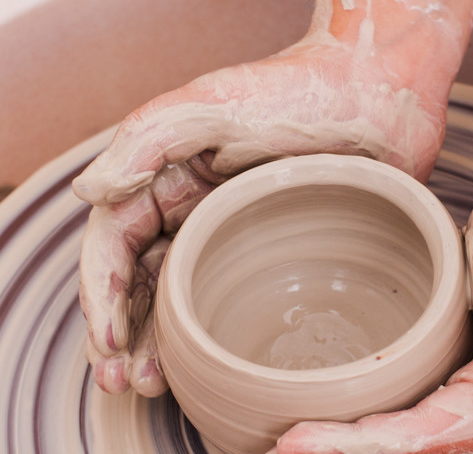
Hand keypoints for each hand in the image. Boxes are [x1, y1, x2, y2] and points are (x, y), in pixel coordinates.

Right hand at [72, 35, 447, 395]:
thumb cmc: (300, 88)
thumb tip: (89, 190)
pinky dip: (204, 340)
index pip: (114, 237)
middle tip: (118, 377)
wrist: (383, 90)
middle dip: (117, 330)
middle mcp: (193, 203)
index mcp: (169, 168)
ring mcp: (233, 231)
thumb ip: (146, 139)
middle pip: (136, 276)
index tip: (107, 339)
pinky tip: (199, 370)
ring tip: (146, 383)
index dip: (101, 290)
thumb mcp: (215, 103)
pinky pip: (228, 303)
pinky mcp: (276, 253)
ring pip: (176, 298)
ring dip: (151, 343)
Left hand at [276, 173, 472, 453]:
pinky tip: (342, 425)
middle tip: (281, 444)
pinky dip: (382, 434)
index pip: (426, 441)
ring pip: (420, 448)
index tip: (296, 442)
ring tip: (299, 440)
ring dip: (362, 447)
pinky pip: (426, 428)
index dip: (359, 448)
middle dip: (349, 453)